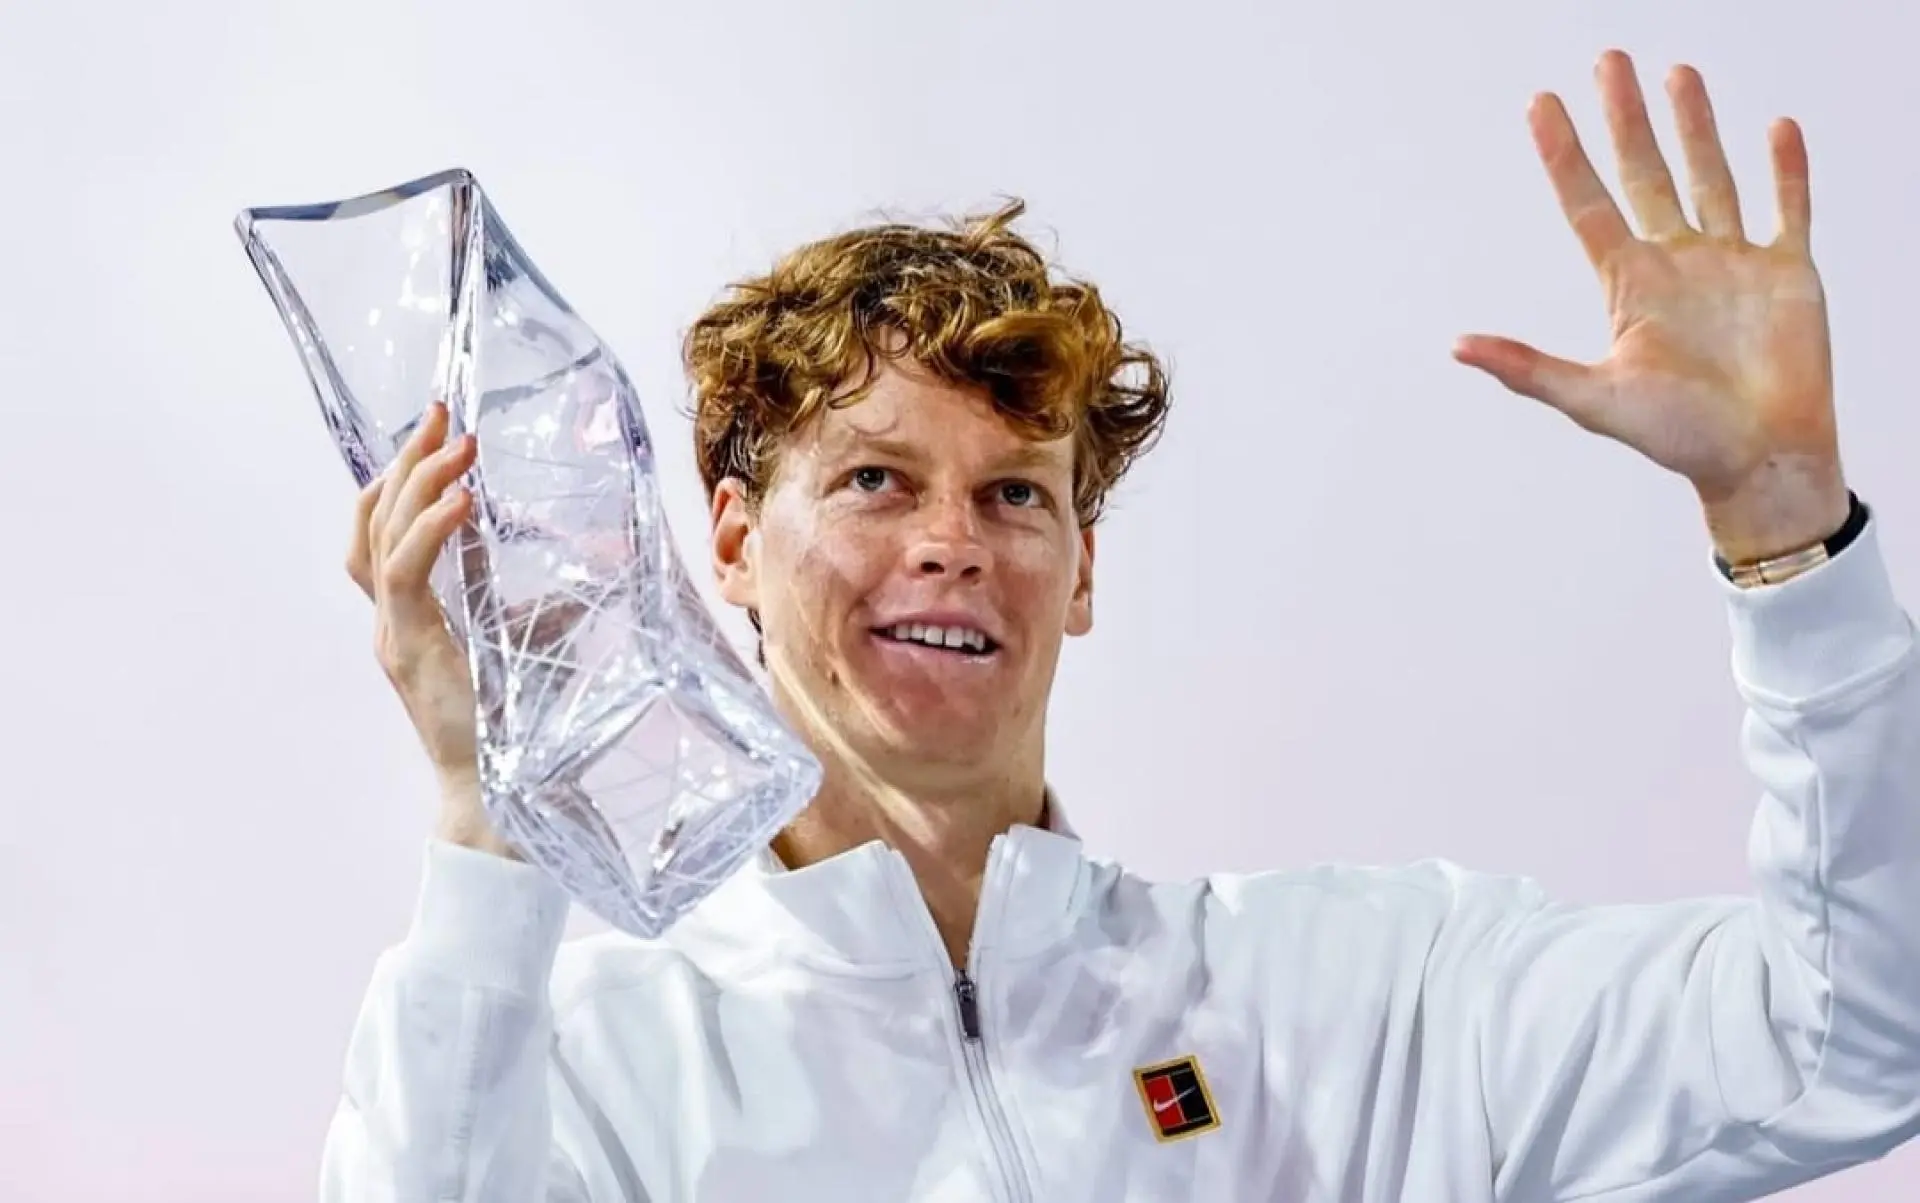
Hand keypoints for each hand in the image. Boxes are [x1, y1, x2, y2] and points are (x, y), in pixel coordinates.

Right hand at [345, 402, 514, 856]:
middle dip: (406, 460)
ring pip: (381, 537)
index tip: (442, 429)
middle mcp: (393, 620)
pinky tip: (463, 499)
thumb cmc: (523, 729)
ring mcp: (394, 634)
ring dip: (418, 483)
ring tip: (457, 444)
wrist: (507, 796)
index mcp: (417, 615)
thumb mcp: (542, 644)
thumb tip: (607, 558)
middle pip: (376, 519)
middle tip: (441, 412)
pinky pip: (405, 574)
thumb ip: (550, 603)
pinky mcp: (408, 649)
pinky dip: (431, 531)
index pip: (388, 530)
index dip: (407, 477)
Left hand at [1453, 50, 1849, 563]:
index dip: (1564, 155)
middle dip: (1625, 119)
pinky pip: (1787, 209)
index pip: (1588, 203)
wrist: (1761, 462)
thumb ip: (1529, 369)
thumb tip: (1458, 347)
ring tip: (1676, 74)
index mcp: (1629, 286)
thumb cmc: (1679, 440)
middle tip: (1608, 61)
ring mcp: (1731, 265)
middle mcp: (1676, 265)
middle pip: (1644, 174)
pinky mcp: (1788, 275)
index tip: (1540, 104)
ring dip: (1694, 128)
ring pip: (1709, 177)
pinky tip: (1776, 128)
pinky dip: (1785, 170)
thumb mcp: (1594, 400)